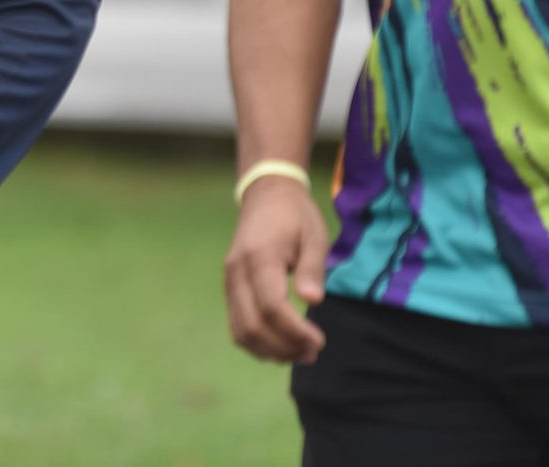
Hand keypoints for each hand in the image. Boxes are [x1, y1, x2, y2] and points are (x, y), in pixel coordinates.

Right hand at [224, 173, 329, 363]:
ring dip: (270, 350)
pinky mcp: (230, 288)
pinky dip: (258, 343)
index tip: (319, 340)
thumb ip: (312, 269)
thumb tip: (313, 301)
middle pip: (253, 325)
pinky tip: (281, 345)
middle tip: (313, 352)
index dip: (294, 332)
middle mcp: (237, 272)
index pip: (271, 306)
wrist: (266, 195)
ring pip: (241, 331)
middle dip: (284, 347)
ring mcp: (229, 281)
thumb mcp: (314, 236)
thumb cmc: (296, 216)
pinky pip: (238, 326)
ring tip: (300, 353)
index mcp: (259, 257)